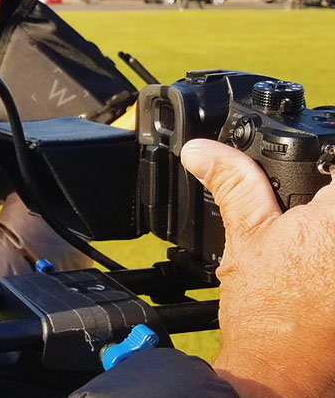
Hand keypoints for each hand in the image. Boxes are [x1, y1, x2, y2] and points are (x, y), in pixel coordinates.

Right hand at [181, 139, 334, 396]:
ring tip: (314, 258)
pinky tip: (320, 272)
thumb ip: (234, 183)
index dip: (326, 170)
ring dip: (327, 235)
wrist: (280, 373)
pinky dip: (331, 261)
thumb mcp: (246, 236)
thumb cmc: (268, 314)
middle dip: (325, 205)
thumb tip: (204, 151)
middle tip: (307, 226)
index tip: (313, 186)